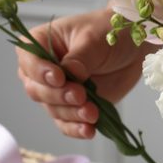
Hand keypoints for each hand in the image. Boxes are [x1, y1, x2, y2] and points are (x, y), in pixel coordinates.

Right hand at [16, 8, 149, 138]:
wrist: (133, 45)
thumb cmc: (109, 32)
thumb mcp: (94, 39)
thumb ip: (79, 57)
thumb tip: (70, 74)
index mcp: (42, 43)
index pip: (29, 61)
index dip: (40, 72)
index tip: (59, 78)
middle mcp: (43, 70)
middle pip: (37, 90)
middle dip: (59, 96)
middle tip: (80, 95)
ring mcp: (58, 90)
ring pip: (53, 109)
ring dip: (72, 114)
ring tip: (92, 113)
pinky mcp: (73, 106)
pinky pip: (67, 123)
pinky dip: (76, 129)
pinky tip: (89, 130)